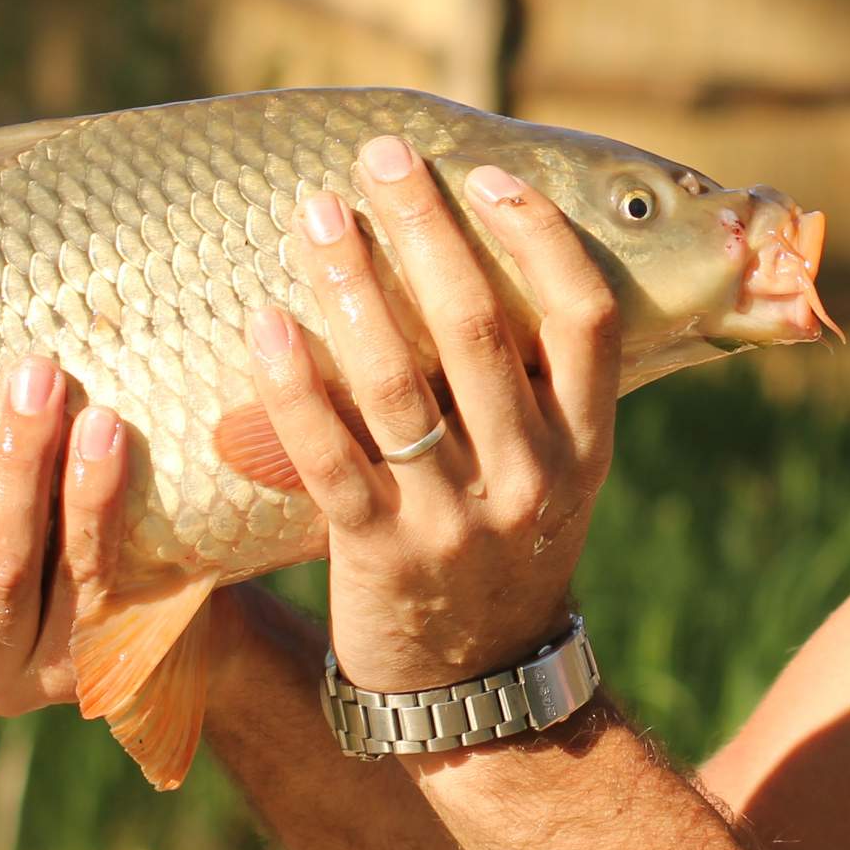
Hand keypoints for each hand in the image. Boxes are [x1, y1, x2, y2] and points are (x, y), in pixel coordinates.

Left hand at [244, 133, 620, 696]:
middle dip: (425, 230)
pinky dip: (292, 386)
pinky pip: (326, 457)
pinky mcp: (377, 553)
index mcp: (585, 447)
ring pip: (396, 383)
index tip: (486, 175)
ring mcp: (454, 518)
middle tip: (380, 158)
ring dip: (351, 285)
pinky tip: (263, 325)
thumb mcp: (553, 477)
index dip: (539, 238)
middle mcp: (530, 477)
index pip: (584, 319)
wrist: (477, 691)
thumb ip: (532, 388)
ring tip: (316, 215)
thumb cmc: (503, 551)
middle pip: (479, 329)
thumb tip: (480, 256)